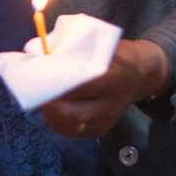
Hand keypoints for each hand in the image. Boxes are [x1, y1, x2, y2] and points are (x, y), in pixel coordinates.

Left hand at [39, 39, 170, 137]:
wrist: (142, 75)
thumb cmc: (117, 55)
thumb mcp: (100, 45)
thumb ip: (73, 50)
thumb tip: (38, 51)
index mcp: (112, 77)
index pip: (77, 86)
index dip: (53, 83)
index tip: (35, 74)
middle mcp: (110, 104)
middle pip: (70, 113)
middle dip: (47, 104)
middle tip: (33, 91)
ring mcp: (106, 120)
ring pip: (68, 126)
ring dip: (50, 114)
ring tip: (41, 98)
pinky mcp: (102, 129)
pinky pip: (73, 131)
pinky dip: (58, 121)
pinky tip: (52, 108)